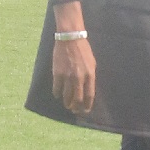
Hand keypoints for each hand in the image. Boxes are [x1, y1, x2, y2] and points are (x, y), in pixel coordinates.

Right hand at [51, 0, 95, 114]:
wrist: (70, 38)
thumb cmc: (83, 49)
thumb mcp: (92, 63)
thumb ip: (90, 76)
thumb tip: (88, 89)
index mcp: (90, 75)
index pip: (89, 95)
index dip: (87, 105)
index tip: (85, 110)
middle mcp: (79, 78)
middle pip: (77, 99)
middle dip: (76, 107)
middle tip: (75, 110)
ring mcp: (67, 76)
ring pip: (66, 96)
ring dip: (67, 103)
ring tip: (67, 105)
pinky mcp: (57, 73)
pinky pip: (57, 88)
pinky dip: (57, 94)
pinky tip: (58, 95)